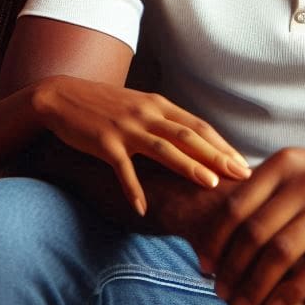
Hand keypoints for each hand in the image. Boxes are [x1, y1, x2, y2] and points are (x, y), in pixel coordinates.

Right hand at [29, 76, 250, 214]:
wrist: (61, 96)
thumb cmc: (104, 105)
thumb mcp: (139, 106)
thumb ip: (164, 120)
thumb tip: (194, 142)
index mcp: (158, 104)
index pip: (198, 126)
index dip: (223, 145)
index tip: (243, 164)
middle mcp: (146, 113)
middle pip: (189, 135)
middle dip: (217, 156)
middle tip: (241, 175)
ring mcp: (126, 127)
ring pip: (164, 148)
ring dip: (188, 166)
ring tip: (209, 184)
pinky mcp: (104, 142)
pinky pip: (123, 168)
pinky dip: (133, 189)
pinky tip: (142, 208)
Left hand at [199, 148, 304, 304]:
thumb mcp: (296, 173)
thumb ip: (262, 192)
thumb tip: (209, 221)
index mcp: (283, 164)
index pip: (237, 205)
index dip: (216, 238)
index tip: (204, 264)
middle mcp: (304, 180)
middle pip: (254, 232)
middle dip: (232, 268)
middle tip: (220, 292)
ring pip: (280, 254)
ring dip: (256, 286)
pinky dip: (290, 293)